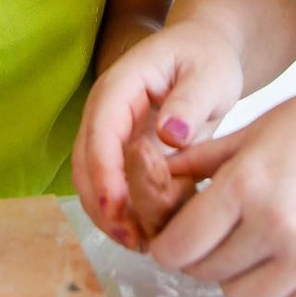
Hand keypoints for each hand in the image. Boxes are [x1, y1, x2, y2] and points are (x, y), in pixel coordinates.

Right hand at [73, 18, 242, 248]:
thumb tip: (171, 133)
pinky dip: (124, 213)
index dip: (105, 172)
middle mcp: (105, 111)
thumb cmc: (206, 58)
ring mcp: (108, 134)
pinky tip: (149, 234)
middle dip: (102, 203)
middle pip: (86, 162)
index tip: (116, 208)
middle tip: (132, 239)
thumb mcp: (209, 73)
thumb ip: (192, 101)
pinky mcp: (119, 154)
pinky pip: (111, 187)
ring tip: (142, 244)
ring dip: (110, 215)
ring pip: (92, 181)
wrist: (201, 52)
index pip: (101, 130)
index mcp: (121, 85)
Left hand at [154, 83, 295, 296]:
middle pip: (205, 273)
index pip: (178, 246)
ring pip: (242, 296)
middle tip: (213, 234)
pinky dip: (277, 288)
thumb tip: (155, 179)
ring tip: (250, 244)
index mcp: (246, 185)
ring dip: (236, 276)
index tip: (172, 236)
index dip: (166, 245)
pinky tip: (283, 254)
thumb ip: (202, 160)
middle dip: (199, 256)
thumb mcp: (256, 128)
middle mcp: (275, 227)